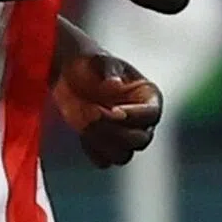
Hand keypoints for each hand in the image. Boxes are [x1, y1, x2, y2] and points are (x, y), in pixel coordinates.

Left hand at [53, 50, 162, 168]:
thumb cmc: (89, 63)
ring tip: (83, 121)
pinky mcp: (106, 147)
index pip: (152, 113)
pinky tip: (81, 131)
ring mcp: (125, 136)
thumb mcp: (98, 60)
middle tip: (91, 113)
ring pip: (123, 155)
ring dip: (102, 142)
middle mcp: (141, 119)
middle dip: (115, 131)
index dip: (134, 116)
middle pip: (141, 140)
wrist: (69, 76)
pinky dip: (92, 149)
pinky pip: (104, 161)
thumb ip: (107, 70)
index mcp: (148, 95)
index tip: (113, 110)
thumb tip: (114, 86)